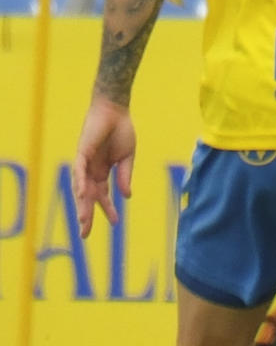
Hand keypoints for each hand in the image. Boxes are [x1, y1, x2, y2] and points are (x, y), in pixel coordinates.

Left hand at [74, 95, 135, 238]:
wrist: (116, 110)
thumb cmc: (122, 131)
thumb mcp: (127, 158)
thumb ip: (125, 176)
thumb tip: (127, 196)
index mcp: (103, 171)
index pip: (103, 195)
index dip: (107, 209)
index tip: (114, 223)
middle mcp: (91, 170)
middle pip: (87, 197)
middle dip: (87, 215)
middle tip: (85, 234)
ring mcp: (84, 162)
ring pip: (80, 188)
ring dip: (81, 204)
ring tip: (83, 220)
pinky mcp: (82, 152)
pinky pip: (79, 171)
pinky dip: (80, 183)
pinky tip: (83, 195)